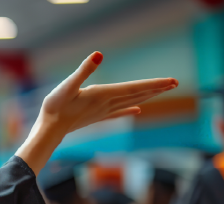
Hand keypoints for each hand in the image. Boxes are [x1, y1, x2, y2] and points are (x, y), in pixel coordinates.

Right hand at [17, 52, 177, 172]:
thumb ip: (84, 70)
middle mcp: (107, 103)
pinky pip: (118, 112)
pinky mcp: (96, 116)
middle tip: (174, 83)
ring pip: (131, 102)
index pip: (134, 87)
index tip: (171, 81)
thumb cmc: (55, 107)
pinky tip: (138, 110)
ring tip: (162, 91)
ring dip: (147, 96)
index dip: (153, 83)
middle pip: (137, 94)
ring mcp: (103, 111)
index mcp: (103, 94)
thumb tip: (98, 54)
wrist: (49, 130)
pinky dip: (130, 109)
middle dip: (156, 89)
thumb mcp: (67, 85)